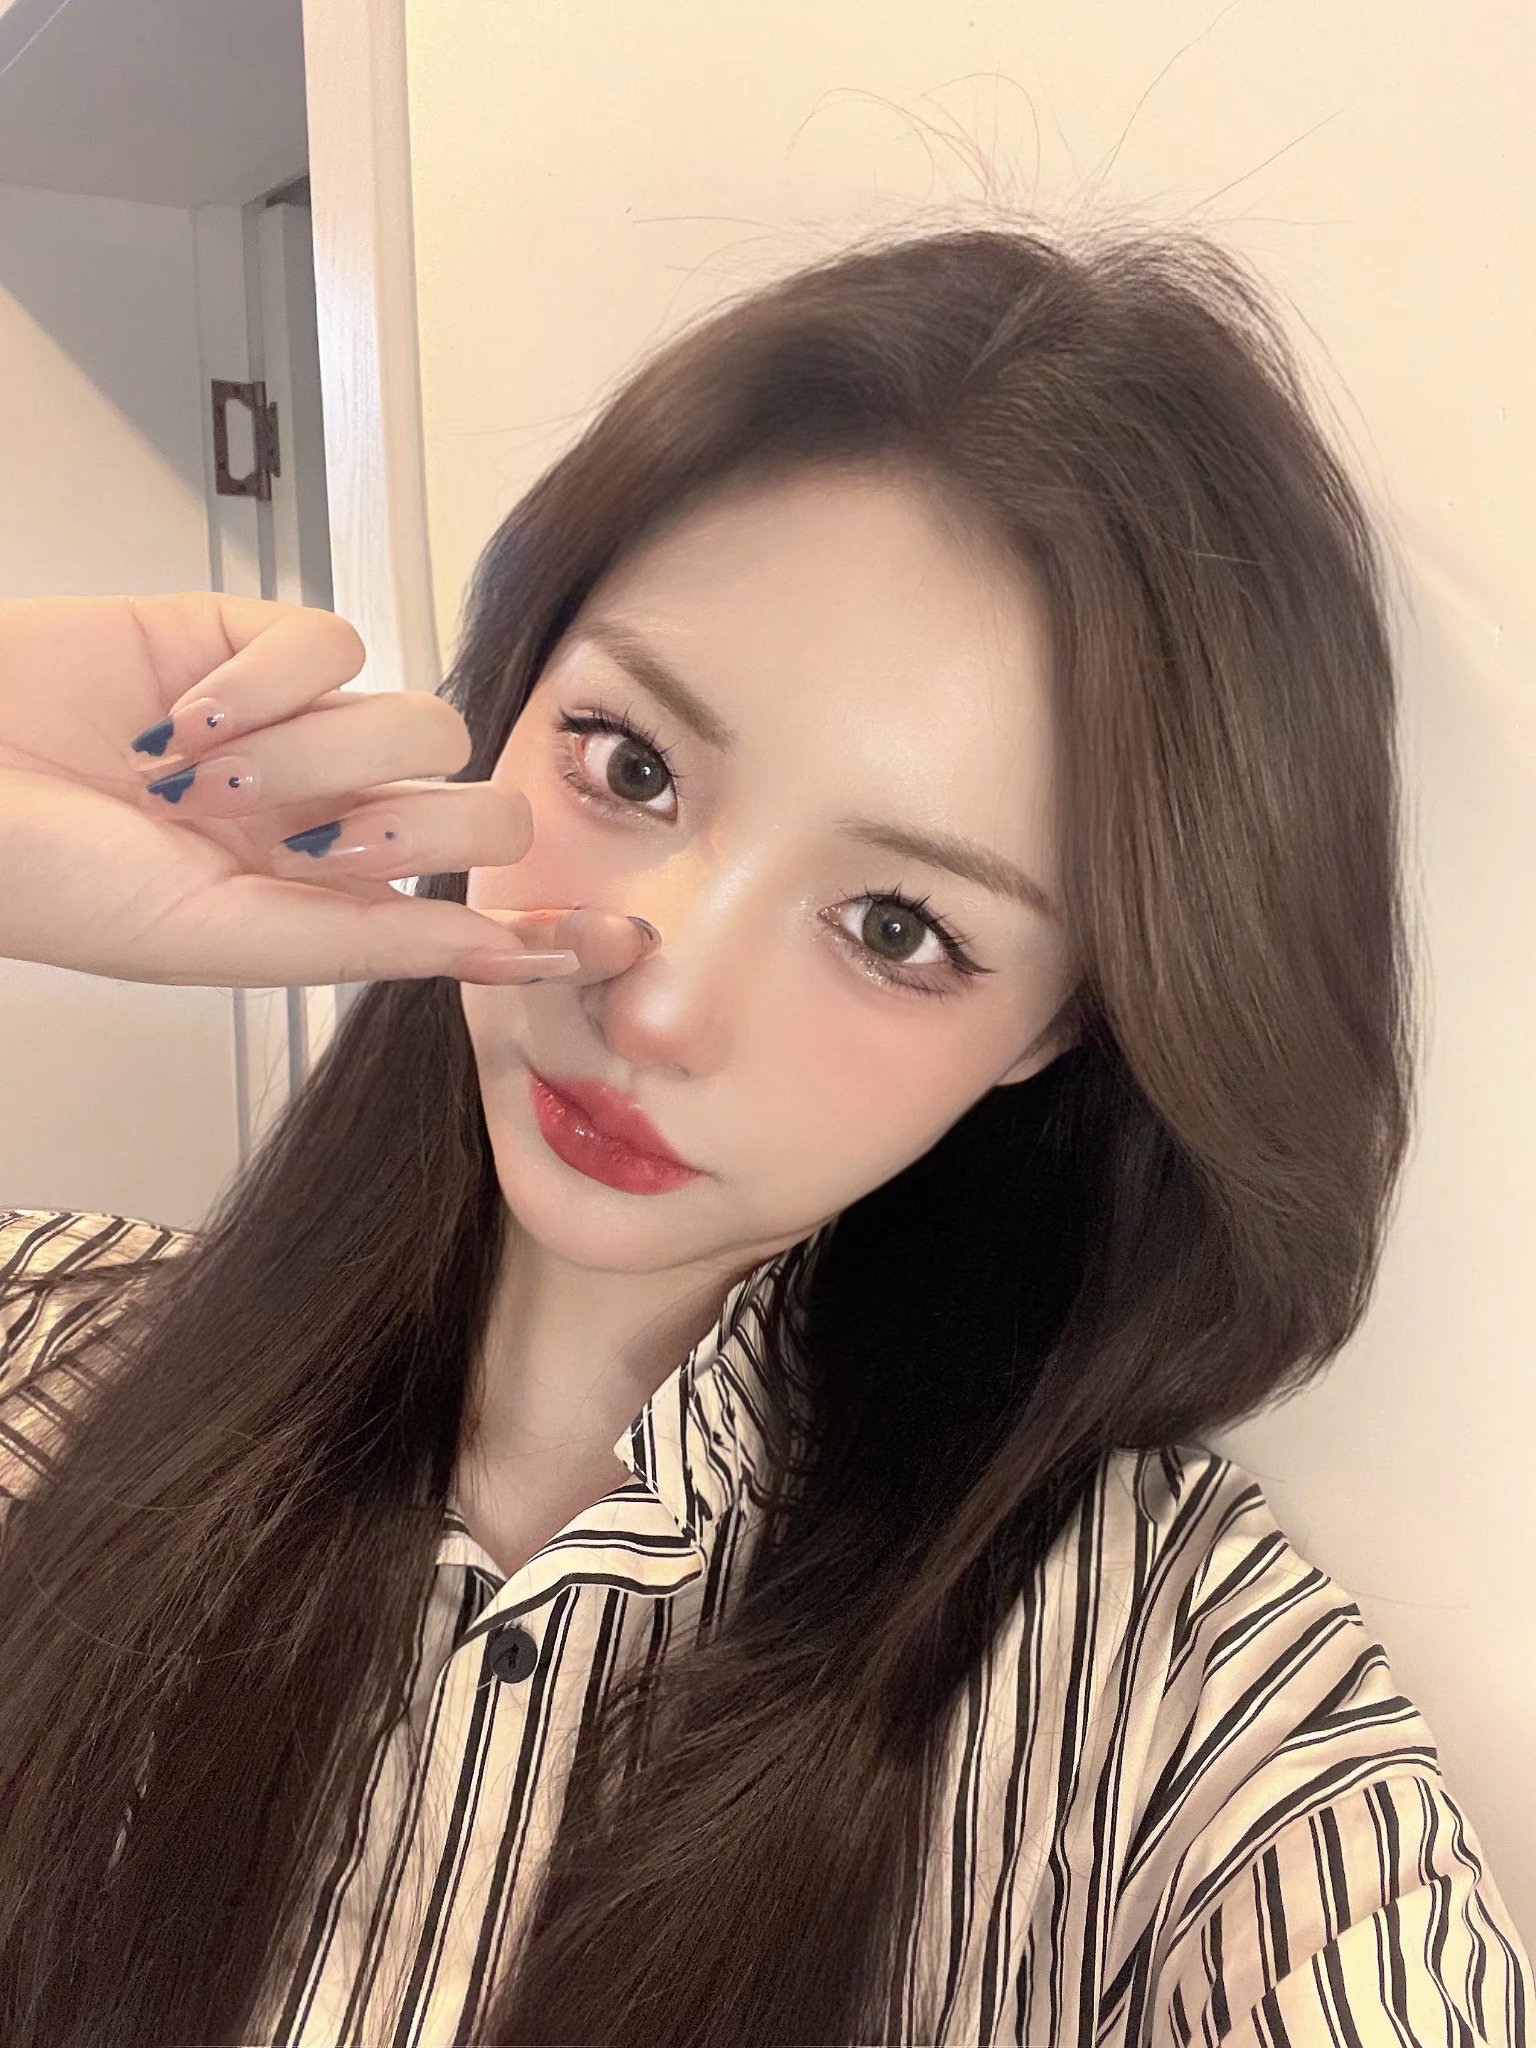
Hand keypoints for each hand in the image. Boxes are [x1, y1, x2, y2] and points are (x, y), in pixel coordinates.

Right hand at [0, 591, 654, 989]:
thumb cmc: (51, 880)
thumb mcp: (216, 938)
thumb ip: (358, 945)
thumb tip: (491, 959)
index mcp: (324, 907)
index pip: (472, 918)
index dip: (552, 928)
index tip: (624, 942)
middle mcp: (329, 819)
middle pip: (474, 810)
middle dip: (415, 829)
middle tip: (311, 838)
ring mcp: (303, 730)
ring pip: (417, 720)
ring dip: (314, 753)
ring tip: (203, 774)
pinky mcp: (258, 640)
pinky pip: (336, 639)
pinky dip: (268, 680)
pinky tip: (188, 708)